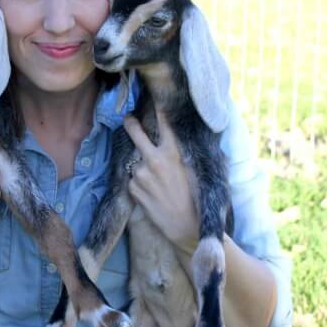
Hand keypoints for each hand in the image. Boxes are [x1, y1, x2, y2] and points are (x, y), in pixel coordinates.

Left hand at [123, 110, 199, 255]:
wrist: (188, 227)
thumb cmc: (197, 198)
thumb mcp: (197, 170)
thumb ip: (186, 153)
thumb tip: (184, 140)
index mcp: (173, 153)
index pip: (164, 124)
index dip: (158, 110)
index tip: (153, 99)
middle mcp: (154, 160)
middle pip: (136, 133)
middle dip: (131, 124)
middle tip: (128, 118)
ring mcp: (141, 174)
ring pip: (135, 162)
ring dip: (141, 167)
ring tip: (157, 182)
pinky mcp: (133, 188)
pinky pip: (133, 180)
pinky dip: (139, 184)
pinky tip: (153, 193)